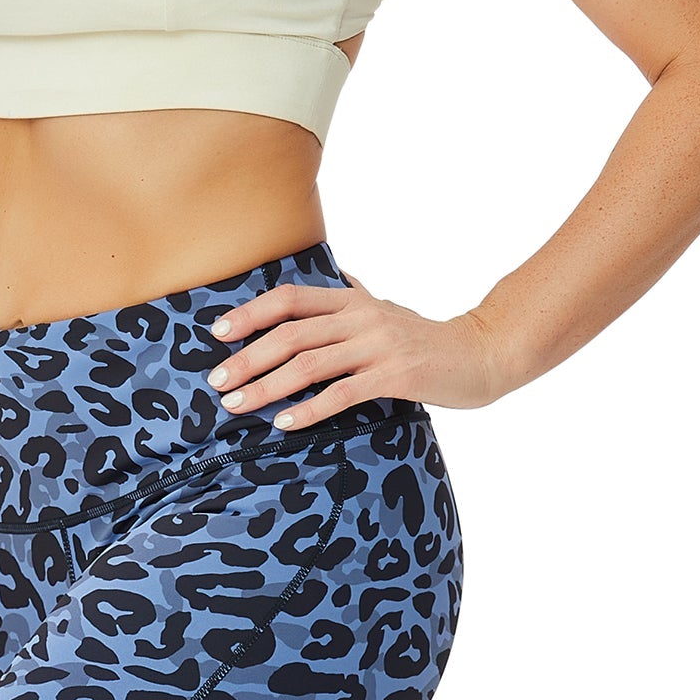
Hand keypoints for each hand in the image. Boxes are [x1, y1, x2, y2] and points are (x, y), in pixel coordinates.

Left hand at [205, 273, 507, 425]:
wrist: (482, 354)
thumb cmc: (428, 338)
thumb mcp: (386, 310)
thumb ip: (354, 297)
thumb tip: (333, 276)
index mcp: (353, 300)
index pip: (289, 299)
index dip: (250, 314)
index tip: (218, 334)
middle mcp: (361, 317)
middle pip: (290, 334)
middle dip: (247, 358)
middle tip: (217, 383)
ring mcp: (378, 346)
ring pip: (308, 364)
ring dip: (267, 387)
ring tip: (238, 406)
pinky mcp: (395, 376)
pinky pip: (342, 393)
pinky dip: (309, 409)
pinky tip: (284, 423)